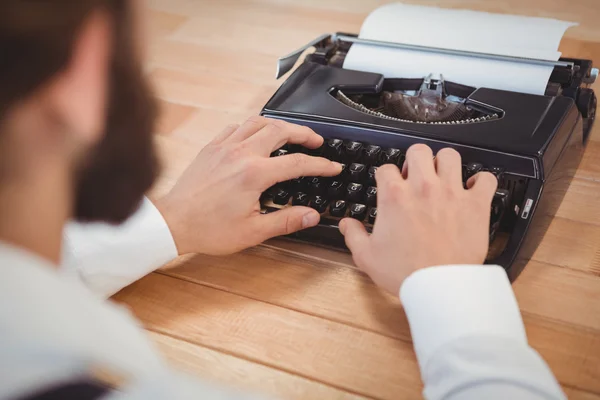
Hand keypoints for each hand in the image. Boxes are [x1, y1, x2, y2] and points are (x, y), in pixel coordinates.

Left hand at [155, 116, 341, 255]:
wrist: (173, 222)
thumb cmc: (208, 229)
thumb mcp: (253, 231)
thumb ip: (286, 221)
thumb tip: (311, 215)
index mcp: (254, 174)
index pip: (297, 163)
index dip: (320, 164)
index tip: (332, 166)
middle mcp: (240, 154)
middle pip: (280, 130)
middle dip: (303, 133)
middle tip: (316, 141)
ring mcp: (224, 147)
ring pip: (257, 122)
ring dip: (279, 124)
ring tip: (290, 132)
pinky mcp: (211, 148)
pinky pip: (235, 127)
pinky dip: (251, 127)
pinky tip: (255, 135)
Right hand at [339, 144, 496, 294]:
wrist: (439, 286)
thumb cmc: (405, 272)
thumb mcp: (367, 256)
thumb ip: (353, 235)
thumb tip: (346, 223)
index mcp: (394, 196)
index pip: (386, 168)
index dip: (386, 177)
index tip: (389, 186)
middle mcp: (423, 187)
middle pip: (418, 151)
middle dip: (414, 160)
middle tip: (415, 175)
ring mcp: (451, 193)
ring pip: (450, 156)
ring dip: (444, 163)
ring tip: (442, 176)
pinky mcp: (475, 204)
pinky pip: (485, 178)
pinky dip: (480, 181)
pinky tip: (472, 189)